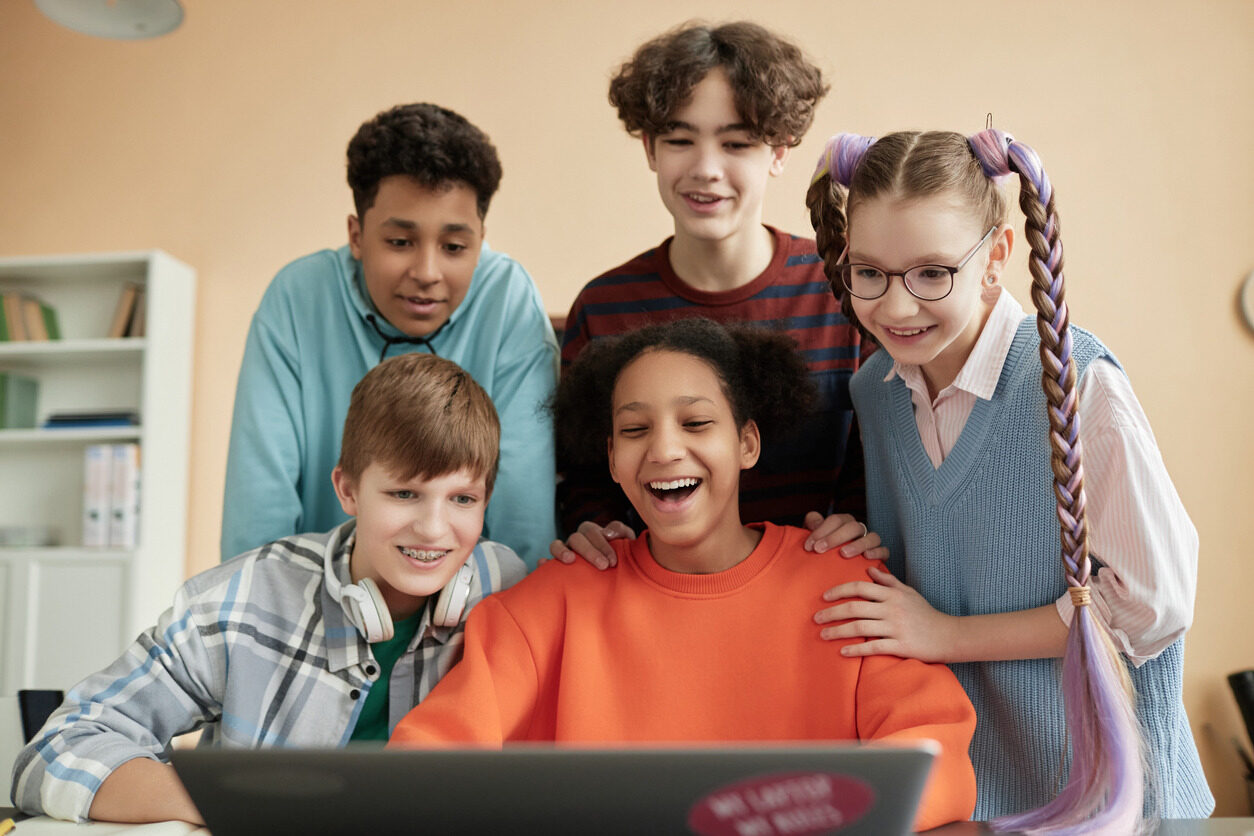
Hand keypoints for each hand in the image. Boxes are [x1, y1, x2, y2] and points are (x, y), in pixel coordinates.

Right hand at [548, 520, 635, 569]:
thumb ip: (622, 533)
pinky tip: (544, 564)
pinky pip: (544, 563)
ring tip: (570, 560)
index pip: (593, 531)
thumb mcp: (626, 546)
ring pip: (556, 544)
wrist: (616, 584)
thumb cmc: (621, 562)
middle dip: (590, 550)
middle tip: (604, 566)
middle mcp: (576, 542)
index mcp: (592, 534)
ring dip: (562, 550)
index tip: (613, 561)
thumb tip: (609, 533)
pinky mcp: (554, 569)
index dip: (602, 543)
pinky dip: (543, 563)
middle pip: (577, 537)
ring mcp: (564, 553)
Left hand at [802, 511, 887, 559]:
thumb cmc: (823, 553)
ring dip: (857, 544)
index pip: (835, 520)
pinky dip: (877, 552)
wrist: (834, 571)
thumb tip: (814, 521)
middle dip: (835, 537)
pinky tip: (866, 557)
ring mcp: (870, 542)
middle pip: (852, 527)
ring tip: (844, 554)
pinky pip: (884, 551)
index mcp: (844, 523)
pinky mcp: (880, 556)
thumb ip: (812, 526)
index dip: (821, 531)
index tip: (809, 546)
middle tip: (819, 550)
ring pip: (872, 537)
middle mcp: (858, 530)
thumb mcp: (815, 540)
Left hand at [813, 566, 954, 661]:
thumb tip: (869, 568)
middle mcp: (892, 609)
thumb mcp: (909, 593)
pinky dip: (856, 650)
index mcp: (892, 594)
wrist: (948, 636)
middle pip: (854, 607)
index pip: (859, 587)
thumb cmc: (926, 613)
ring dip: (838, 631)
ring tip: (823, 635)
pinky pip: (873, 648)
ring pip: (860, 628)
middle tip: (816, 618)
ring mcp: (896, 628)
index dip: (839, 591)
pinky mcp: (901, 646)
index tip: (824, 597)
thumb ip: (888, 581)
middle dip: (832, 612)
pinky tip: (842, 652)